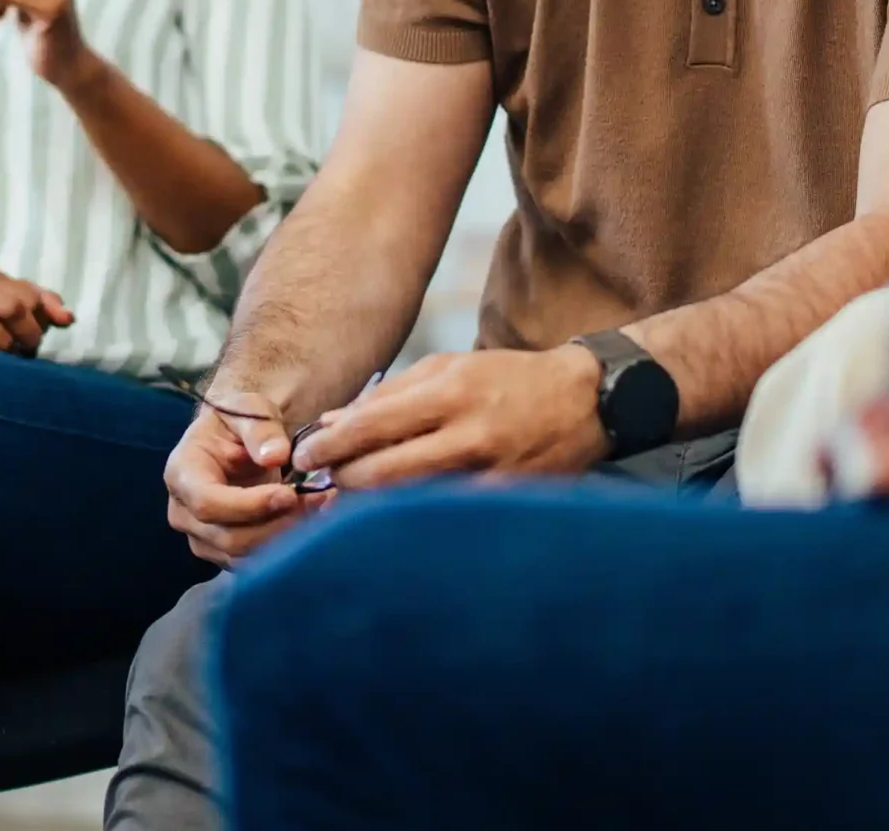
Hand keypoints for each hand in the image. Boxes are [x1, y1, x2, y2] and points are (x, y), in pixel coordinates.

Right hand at [0, 261, 74, 355]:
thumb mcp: (11, 305)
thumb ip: (43, 305)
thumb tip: (69, 318)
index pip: (28, 294)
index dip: (41, 319)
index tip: (36, 336)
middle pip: (10, 304)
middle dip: (27, 333)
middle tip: (26, 350)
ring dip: (0, 342)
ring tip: (6, 356)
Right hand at [163, 391, 324, 566]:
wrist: (233, 441)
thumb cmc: (237, 423)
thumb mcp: (248, 409)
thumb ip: (261, 429)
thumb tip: (275, 456)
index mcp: (182, 473)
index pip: (208, 503)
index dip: (249, 505)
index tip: (289, 494)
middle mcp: (183, 512)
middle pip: (228, 537)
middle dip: (276, 525)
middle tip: (315, 502)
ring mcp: (201, 538)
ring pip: (243, 557)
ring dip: (285, 540)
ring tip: (318, 510)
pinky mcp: (222, 554)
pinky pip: (253, 565)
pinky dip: (285, 550)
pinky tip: (311, 524)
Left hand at [291, 346, 610, 491]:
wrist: (585, 402)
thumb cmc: (505, 380)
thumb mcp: (445, 368)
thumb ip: (386, 396)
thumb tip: (330, 424)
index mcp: (448, 394)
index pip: (367, 428)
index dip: (325, 448)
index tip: (303, 457)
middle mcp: (466, 437)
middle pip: (378, 474)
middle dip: (339, 481)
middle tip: (321, 482)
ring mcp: (488, 477)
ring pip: (405, 504)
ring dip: (366, 506)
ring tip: (346, 502)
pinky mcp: (503, 505)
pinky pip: (441, 519)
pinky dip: (409, 519)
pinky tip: (391, 519)